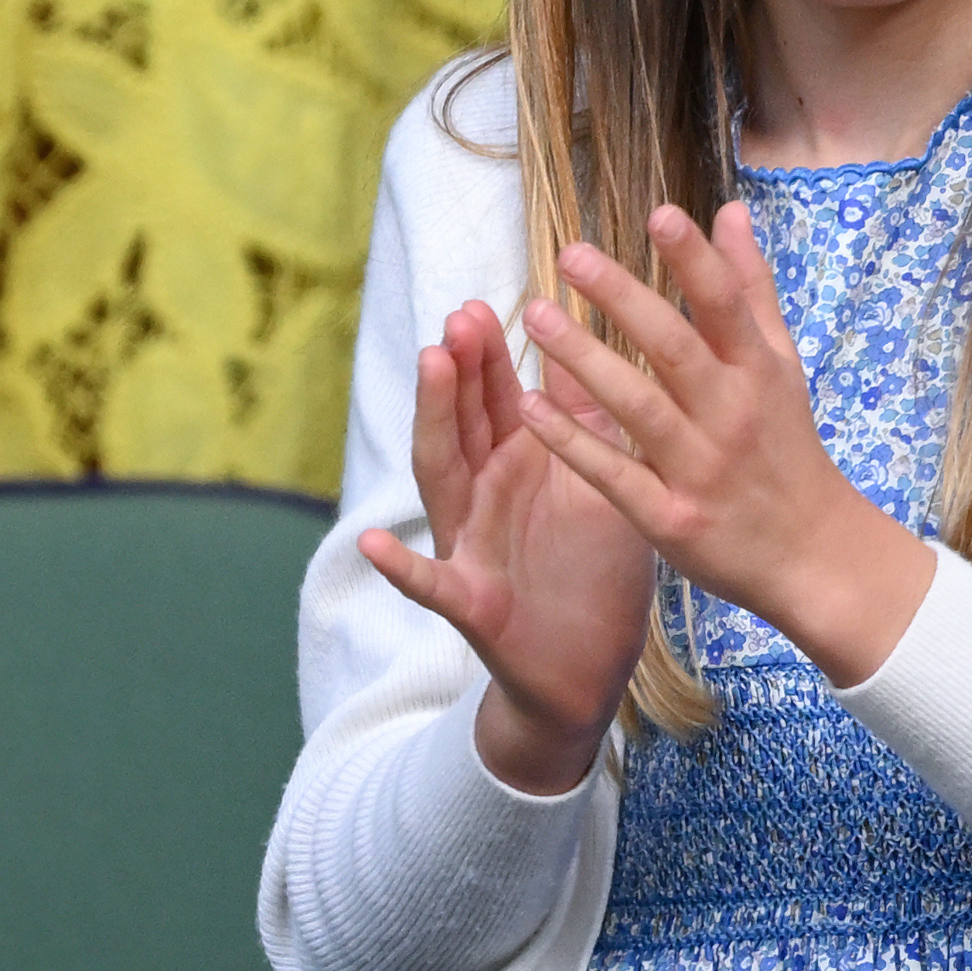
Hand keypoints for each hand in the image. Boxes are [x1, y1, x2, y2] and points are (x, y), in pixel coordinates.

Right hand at [353, 300, 658, 797]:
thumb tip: (591, 353)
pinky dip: (400, 568)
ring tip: (428, 373)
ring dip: (434, 425)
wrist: (590, 668)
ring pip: (442, 480)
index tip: (492, 302)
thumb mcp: (599, 482)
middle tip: (460, 318)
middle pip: (466, 425)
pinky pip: (429, 586)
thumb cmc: (594, 568)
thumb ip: (586, 425)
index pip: (499, 401)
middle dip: (460, 372)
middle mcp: (488, 499)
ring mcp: (472, 548)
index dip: (492, 356)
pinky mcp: (472, 606)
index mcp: (523, 468)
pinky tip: (372, 546)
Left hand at [515, 203, 938, 688]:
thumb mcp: (783, 363)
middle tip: (571, 256)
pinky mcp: (671, 516)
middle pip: (676, 349)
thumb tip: (729, 212)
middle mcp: (733, 414)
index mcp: (760, 372)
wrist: (812, 551)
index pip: (726, 306)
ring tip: (536, 316)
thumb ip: (751, 288)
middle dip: (625, 299)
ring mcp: (701, 467)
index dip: (695, 260)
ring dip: (586, 360)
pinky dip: (573, 441)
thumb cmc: (787, 446)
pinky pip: (615, 474)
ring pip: (639, 407)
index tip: (659, 215)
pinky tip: (531, 407)